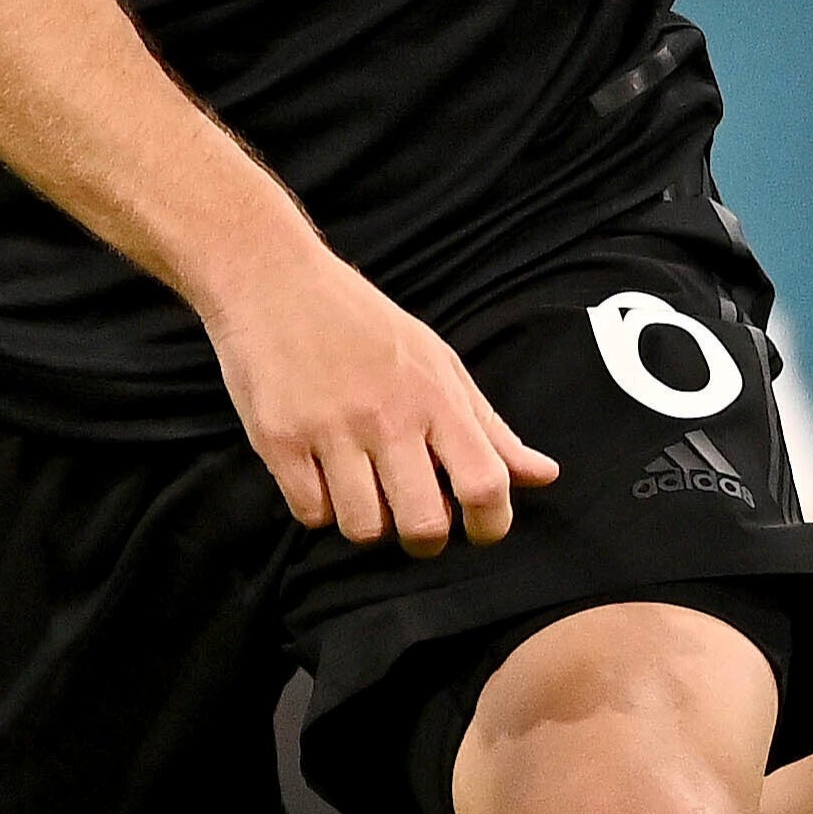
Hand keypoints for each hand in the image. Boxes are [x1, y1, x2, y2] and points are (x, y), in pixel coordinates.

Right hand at [196, 233, 554, 553]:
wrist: (267, 274)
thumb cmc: (359, 319)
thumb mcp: (435, 360)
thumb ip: (488, 425)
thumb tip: (544, 476)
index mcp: (433, 397)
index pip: (486, 485)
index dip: (491, 524)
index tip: (476, 526)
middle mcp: (385, 416)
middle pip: (424, 524)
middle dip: (424, 539)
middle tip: (412, 521)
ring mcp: (328, 428)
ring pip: (363, 527)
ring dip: (366, 522)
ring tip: (359, 492)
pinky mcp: (277, 436)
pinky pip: (309, 511)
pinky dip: (318, 506)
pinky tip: (318, 475)